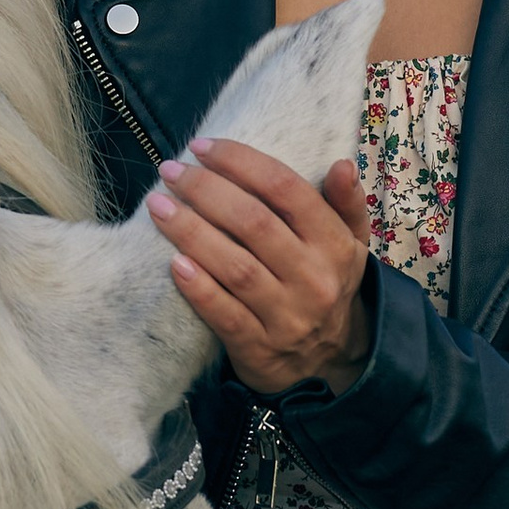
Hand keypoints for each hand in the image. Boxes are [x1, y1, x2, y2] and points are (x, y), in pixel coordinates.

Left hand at [146, 136, 372, 395]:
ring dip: (192, 232)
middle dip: (207, 191)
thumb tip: (342, 164)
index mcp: (335, 245)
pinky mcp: (258, 347)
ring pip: (235, 267)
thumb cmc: (328, 284)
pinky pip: (224, 314)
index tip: (203, 147)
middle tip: (170, 170)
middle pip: (254, 224)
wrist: (327, 362)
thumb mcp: (349, 245)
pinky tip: (173, 263)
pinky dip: (198, 288)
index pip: (287, 190)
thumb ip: (346, 203)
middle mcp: (313, 278)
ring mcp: (286, 316)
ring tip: (158, 206)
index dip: (242, 163)